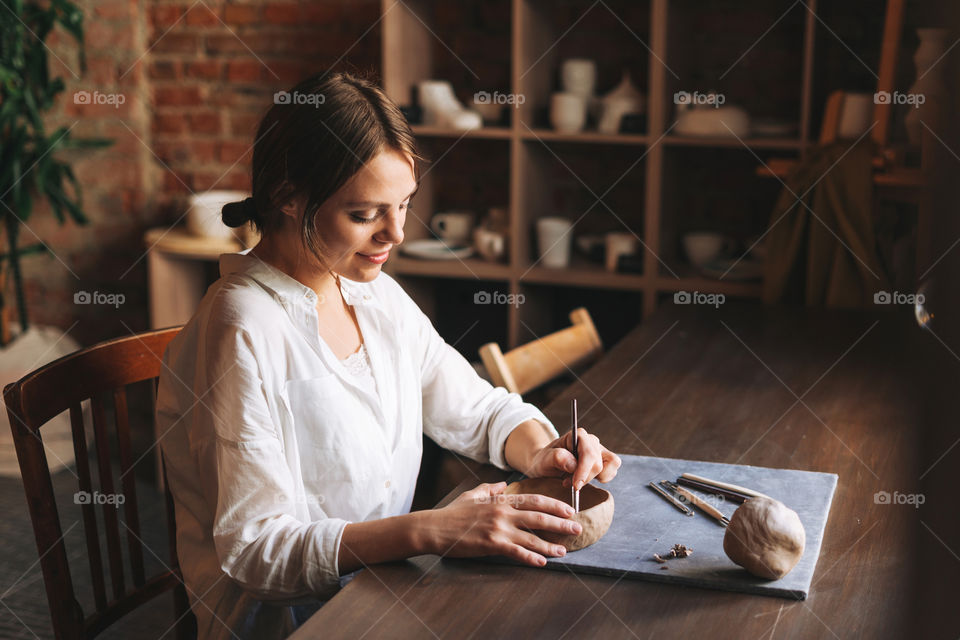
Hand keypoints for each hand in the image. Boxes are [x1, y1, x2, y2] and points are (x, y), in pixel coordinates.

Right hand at [423, 482, 582, 565]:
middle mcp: (503, 513)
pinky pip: (516, 552)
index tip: (569, 509)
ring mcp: (498, 529)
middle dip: (561, 523)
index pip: (534, 500)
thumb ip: (491, 489)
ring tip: (564, 550)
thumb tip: (503, 485)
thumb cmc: (452, 512)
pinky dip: (531, 558)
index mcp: (500, 501)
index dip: (554, 504)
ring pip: (531, 537)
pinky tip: (543, 562)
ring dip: (550, 544)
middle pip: (539, 517)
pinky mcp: (491, 545)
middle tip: (577, 528)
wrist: (434, 528)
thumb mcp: (473, 494)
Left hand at [525, 428, 620, 489]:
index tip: (575, 485)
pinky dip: (603, 479)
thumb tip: (573, 463)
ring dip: (596, 477)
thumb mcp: (544, 459)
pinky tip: (586, 480)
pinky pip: (613, 470)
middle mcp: (591, 441)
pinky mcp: (604, 461)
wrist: (547, 464)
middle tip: (568, 483)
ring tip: (578, 480)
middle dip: (585, 477)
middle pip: (598, 462)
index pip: (588, 453)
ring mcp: (600, 450)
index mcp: (578, 435)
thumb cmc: (546, 460)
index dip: (583, 471)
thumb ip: (556, 458)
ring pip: (611, 464)